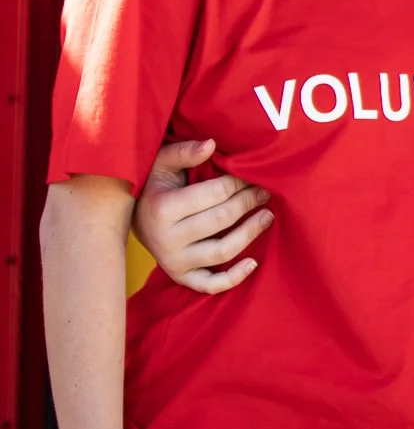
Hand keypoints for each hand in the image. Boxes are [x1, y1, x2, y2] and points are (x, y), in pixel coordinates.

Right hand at [133, 139, 269, 294]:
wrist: (130, 217)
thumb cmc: (154, 185)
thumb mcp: (160, 163)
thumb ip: (184, 152)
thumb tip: (211, 144)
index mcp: (162, 208)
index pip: (214, 194)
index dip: (239, 182)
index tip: (252, 174)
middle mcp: (166, 239)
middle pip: (222, 220)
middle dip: (248, 203)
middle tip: (264, 191)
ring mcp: (173, 261)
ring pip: (222, 251)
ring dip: (251, 233)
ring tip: (267, 216)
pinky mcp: (180, 276)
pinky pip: (210, 284)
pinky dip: (234, 278)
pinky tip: (254, 263)